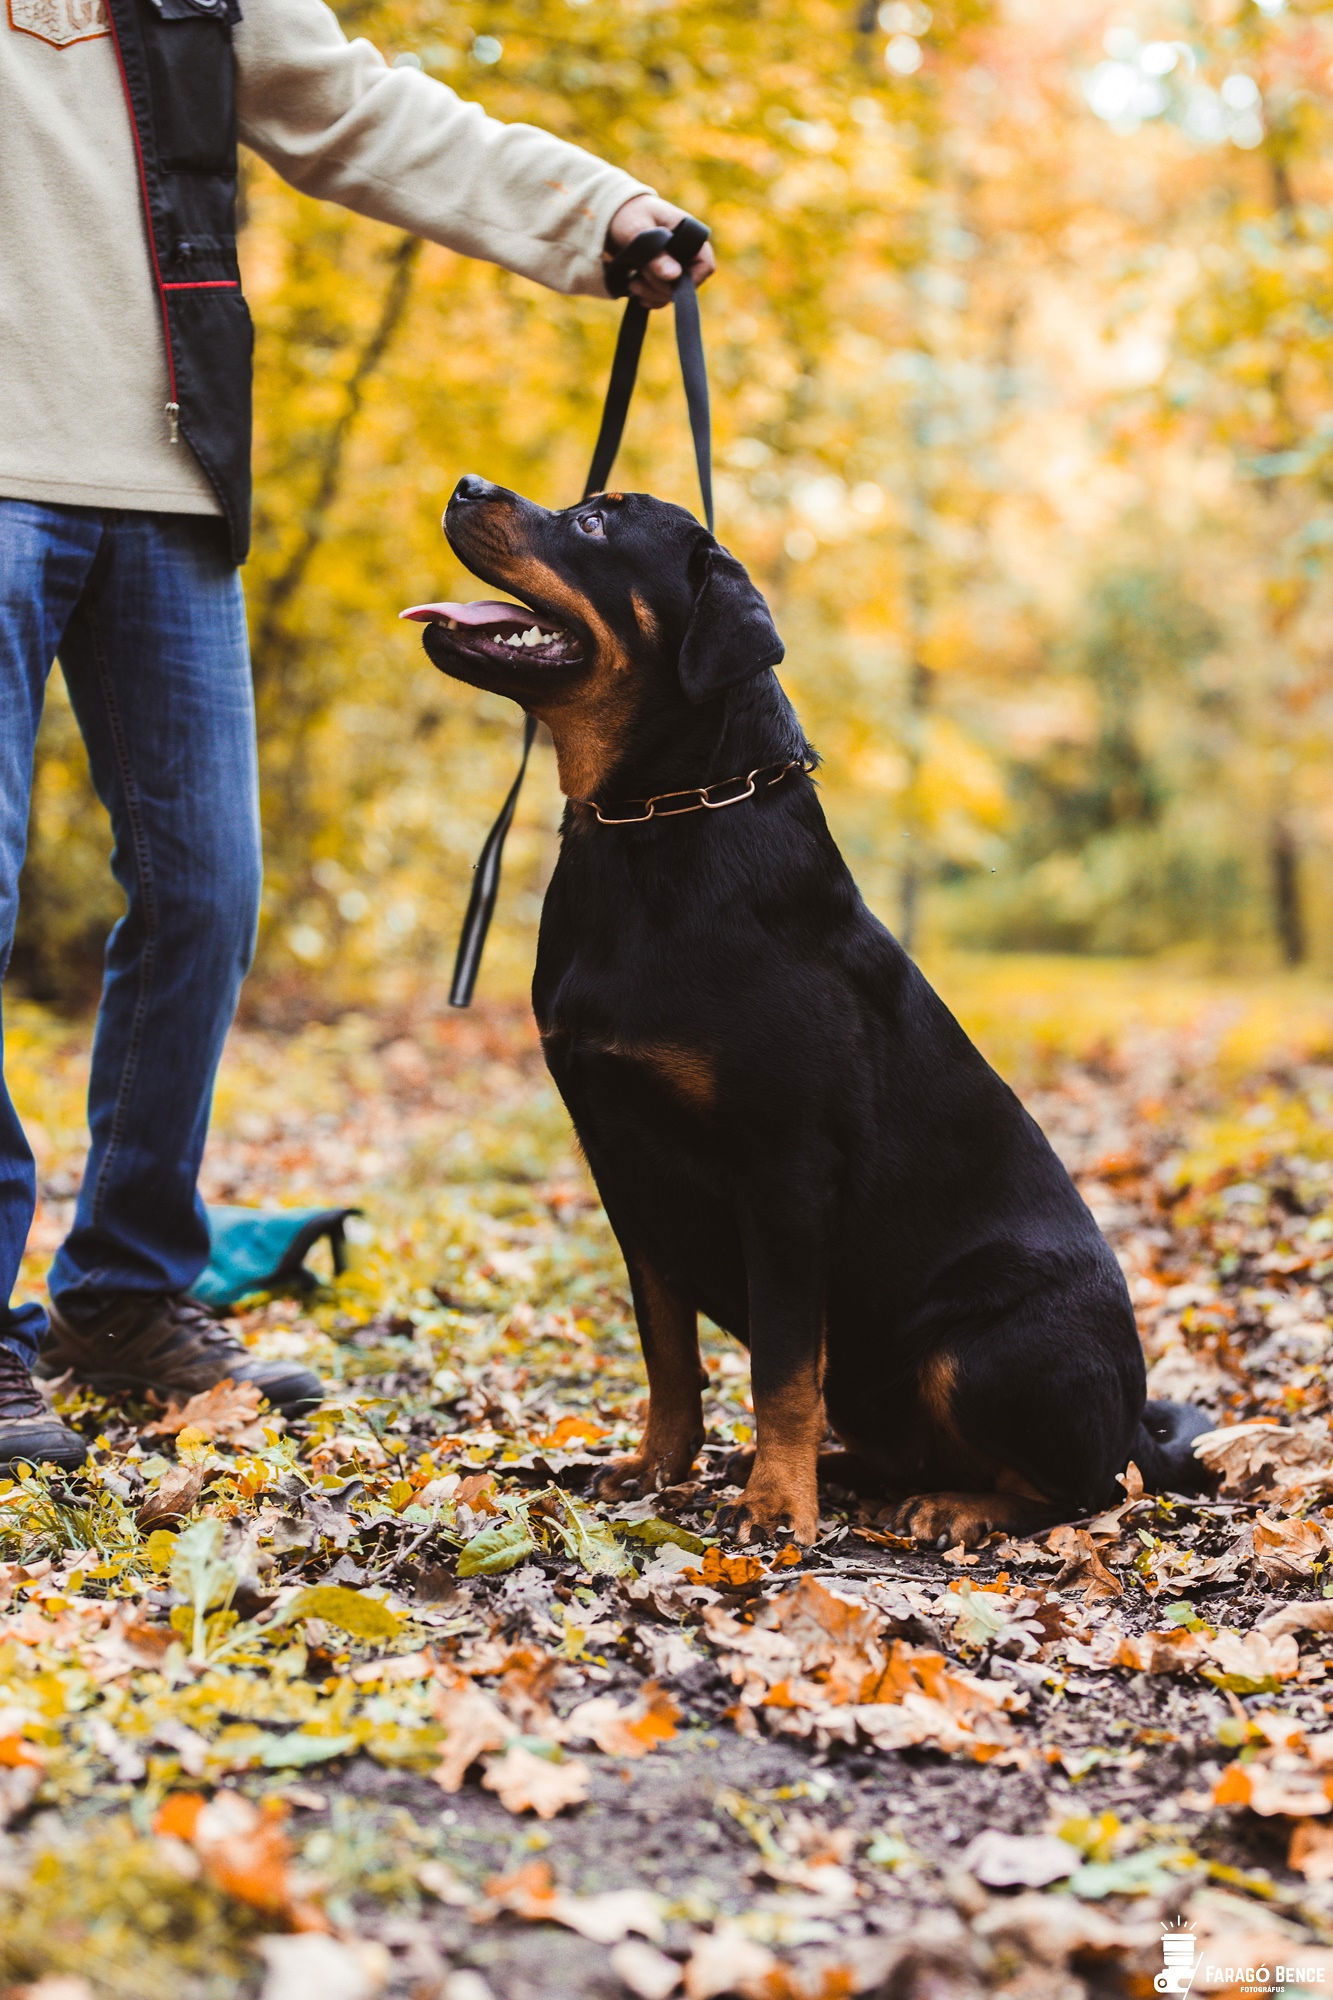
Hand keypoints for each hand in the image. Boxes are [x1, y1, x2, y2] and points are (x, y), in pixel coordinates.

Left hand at [605, 193, 715, 307]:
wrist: (614, 216)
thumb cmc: (629, 214)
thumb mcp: (638, 230)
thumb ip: (656, 253)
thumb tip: (674, 276)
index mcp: (689, 235)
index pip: (705, 266)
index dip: (690, 280)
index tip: (667, 282)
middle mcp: (686, 253)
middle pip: (687, 285)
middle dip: (661, 289)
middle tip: (636, 282)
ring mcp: (674, 267)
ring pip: (673, 293)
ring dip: (652, 295)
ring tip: (632, 284)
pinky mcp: (661, 277)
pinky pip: (662, 297)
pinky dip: (649, 298)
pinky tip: (636, 292)